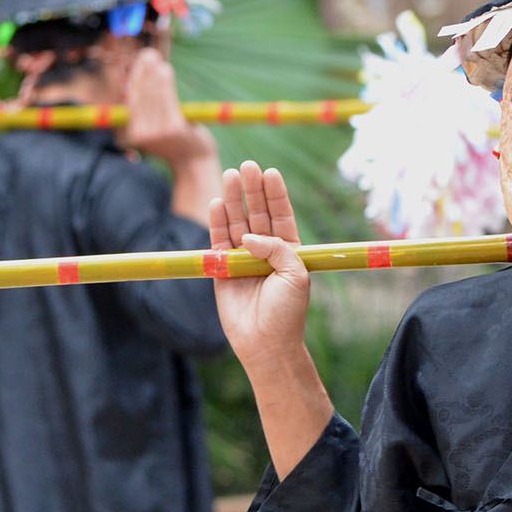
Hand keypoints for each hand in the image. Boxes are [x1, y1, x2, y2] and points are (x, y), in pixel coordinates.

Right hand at [120, 48, 216, 171]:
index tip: (141, 62)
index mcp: (133, 134)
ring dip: (153, 74)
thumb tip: (144, 80)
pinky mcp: (172, 129)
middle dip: (144, 72)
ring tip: (157, 61)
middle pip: (140, 95)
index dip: (136, 78)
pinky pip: (166, 100)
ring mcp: (156, 132)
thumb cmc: (177, 144)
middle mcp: (141, 134)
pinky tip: (165, 70)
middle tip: (149, 55)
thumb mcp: (156, 129)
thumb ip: (148, 111)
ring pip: (152, 95)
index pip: (132, 99)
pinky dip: (164, 82)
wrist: (195, 165)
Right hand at [209, 161, 311, 364]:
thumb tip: (248, 235)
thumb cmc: (287, 311)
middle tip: (247, 167)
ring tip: (230, 176)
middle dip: (252, 191)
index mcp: (288, 251)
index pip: (281, 216)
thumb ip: (277, 247)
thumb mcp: (295, 274)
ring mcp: (242, 259)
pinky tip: (216, 204)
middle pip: (257, 214)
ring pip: (236, 223)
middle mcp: (264, 251)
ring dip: (233, 200)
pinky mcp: (222, 271)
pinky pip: (217, 242)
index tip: (271, 173)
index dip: (275, 195)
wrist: (266, 343)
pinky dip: (216, 223)